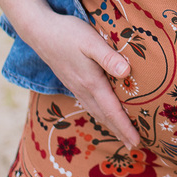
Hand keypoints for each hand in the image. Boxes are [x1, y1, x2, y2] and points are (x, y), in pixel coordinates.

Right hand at [23, 12, 140, 147]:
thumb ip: (109, 57)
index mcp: (92, 83)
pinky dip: (100, 114)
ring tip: (122, 135)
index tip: (137, 141)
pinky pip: (89, 104)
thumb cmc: (69, 33)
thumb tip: (127, 72)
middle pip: (105, 116)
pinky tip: (103, 113)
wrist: (40, 31)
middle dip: (120, 132)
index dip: (126, 127)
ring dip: (110, 125)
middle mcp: (84, 89)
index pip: (112, 111)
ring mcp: (76, 87)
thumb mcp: (91, 41)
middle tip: (134, 145)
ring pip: (96, 112)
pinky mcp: (72, 82)